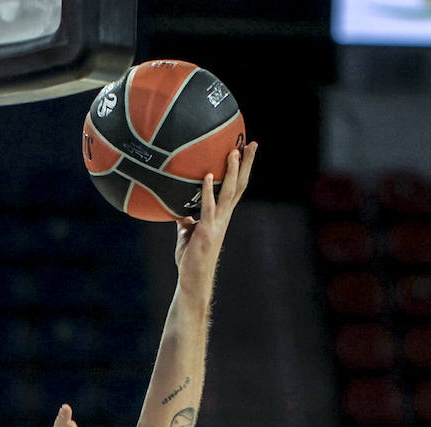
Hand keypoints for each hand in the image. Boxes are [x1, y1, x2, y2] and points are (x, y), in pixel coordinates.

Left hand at [173, 141, 256, 290]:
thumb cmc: (191, 259)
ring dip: (232, 172)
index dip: (242, 169)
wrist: (193, 279)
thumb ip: (186, 221)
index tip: (247, 150)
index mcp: (221, 216)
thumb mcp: (187, 235)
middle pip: (239, 185)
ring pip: (229, 193)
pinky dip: (208, 192)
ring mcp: (217, 224)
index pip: (235, 188)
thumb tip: (179, 211)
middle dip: (246, 164)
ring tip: (234, 152)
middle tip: (252, 143)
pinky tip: (208, 177)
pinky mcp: (207, 231)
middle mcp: (224, 217)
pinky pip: (208, 208)